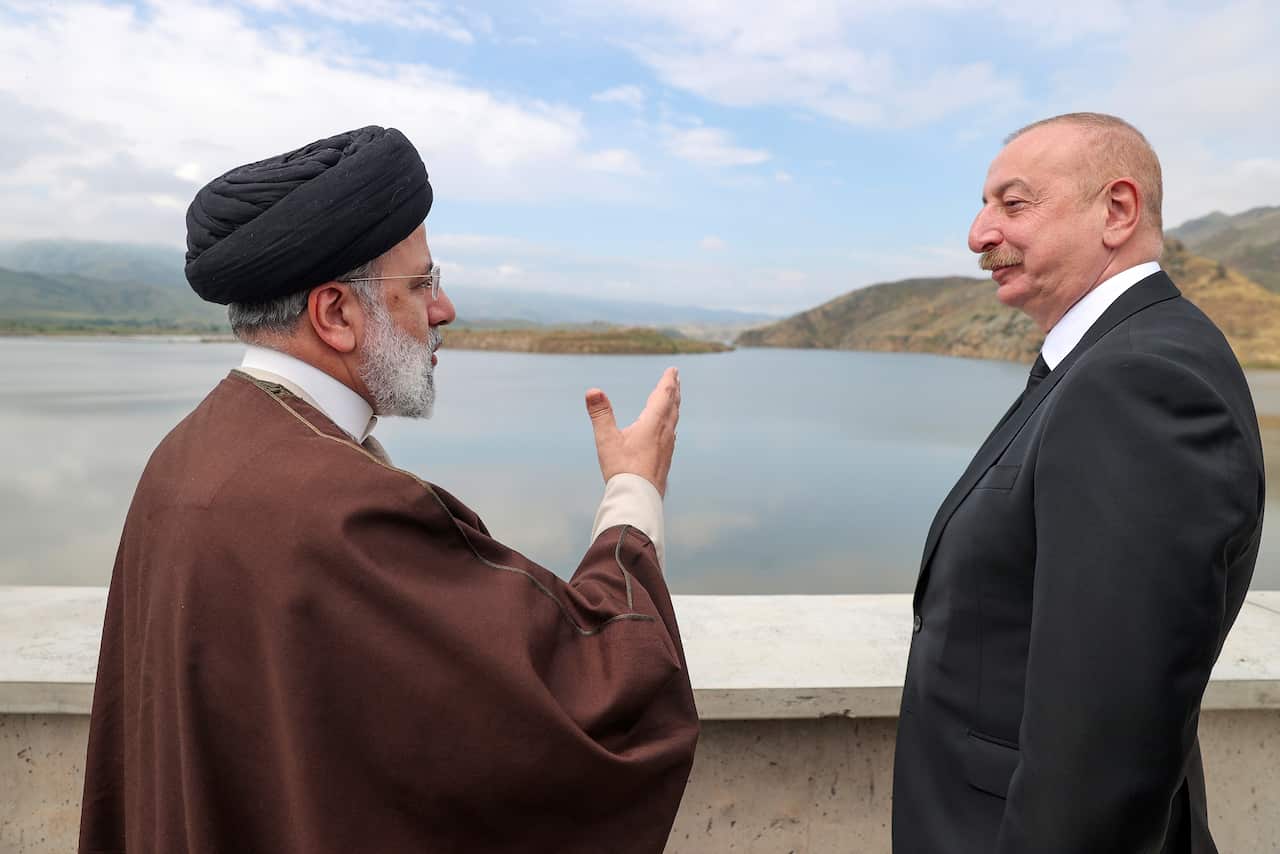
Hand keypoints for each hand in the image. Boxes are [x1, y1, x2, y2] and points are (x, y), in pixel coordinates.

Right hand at [585, 367, 680, 496]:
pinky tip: (667, 431)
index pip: (663, 396)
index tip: (673, 370)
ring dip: (674, 406)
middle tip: (675, 379)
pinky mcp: (665, 460)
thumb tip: (592, 391)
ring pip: (673, 421)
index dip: (668, 382)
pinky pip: (671, 435)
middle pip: (672, 406)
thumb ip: (600, 414)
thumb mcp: (607, 440)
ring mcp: (667, 448)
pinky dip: (670, 423)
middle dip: (673, 390)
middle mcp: (664, 433)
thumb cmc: (622, 470)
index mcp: (653, 424)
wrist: (638, 499)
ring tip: (673, 400)